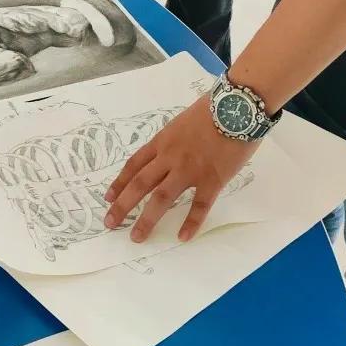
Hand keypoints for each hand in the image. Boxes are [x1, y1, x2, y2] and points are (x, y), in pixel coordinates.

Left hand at [103, 97, 258, 242]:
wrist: (237, 107)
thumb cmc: (213, 110)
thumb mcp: (183, 122)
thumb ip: (174, 141)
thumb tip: (169, 155)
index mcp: (162, 142)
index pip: (134, 165)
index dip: (119, 183)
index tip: (108, 198)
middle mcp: (170, 158)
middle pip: (140, 184)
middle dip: (123, 205)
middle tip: (110, 223)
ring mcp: (189, 170)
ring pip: (162, 198)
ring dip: (146, 219)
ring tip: (136, 237)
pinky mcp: (212, 180)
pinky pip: (199, 205)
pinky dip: (191, 223)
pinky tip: (183, 237)